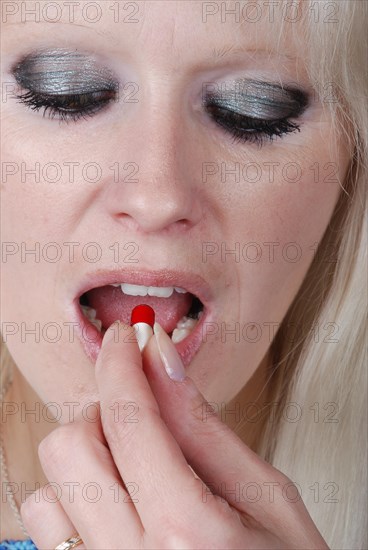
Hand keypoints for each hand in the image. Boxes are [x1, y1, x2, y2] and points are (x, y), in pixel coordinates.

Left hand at [21, 322, 328, 548]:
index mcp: (188, 534)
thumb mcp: (268, 497)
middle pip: (68, 448)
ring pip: (44, 492)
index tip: (126, 336)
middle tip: (140, 414)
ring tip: (133, 469)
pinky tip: (121, 506)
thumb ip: (205, 426)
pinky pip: (48, 536)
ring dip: (84, 463)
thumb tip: (162, 359)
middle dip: (100, 413)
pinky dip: (75, 503)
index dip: (122, 362)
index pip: (130, 418)